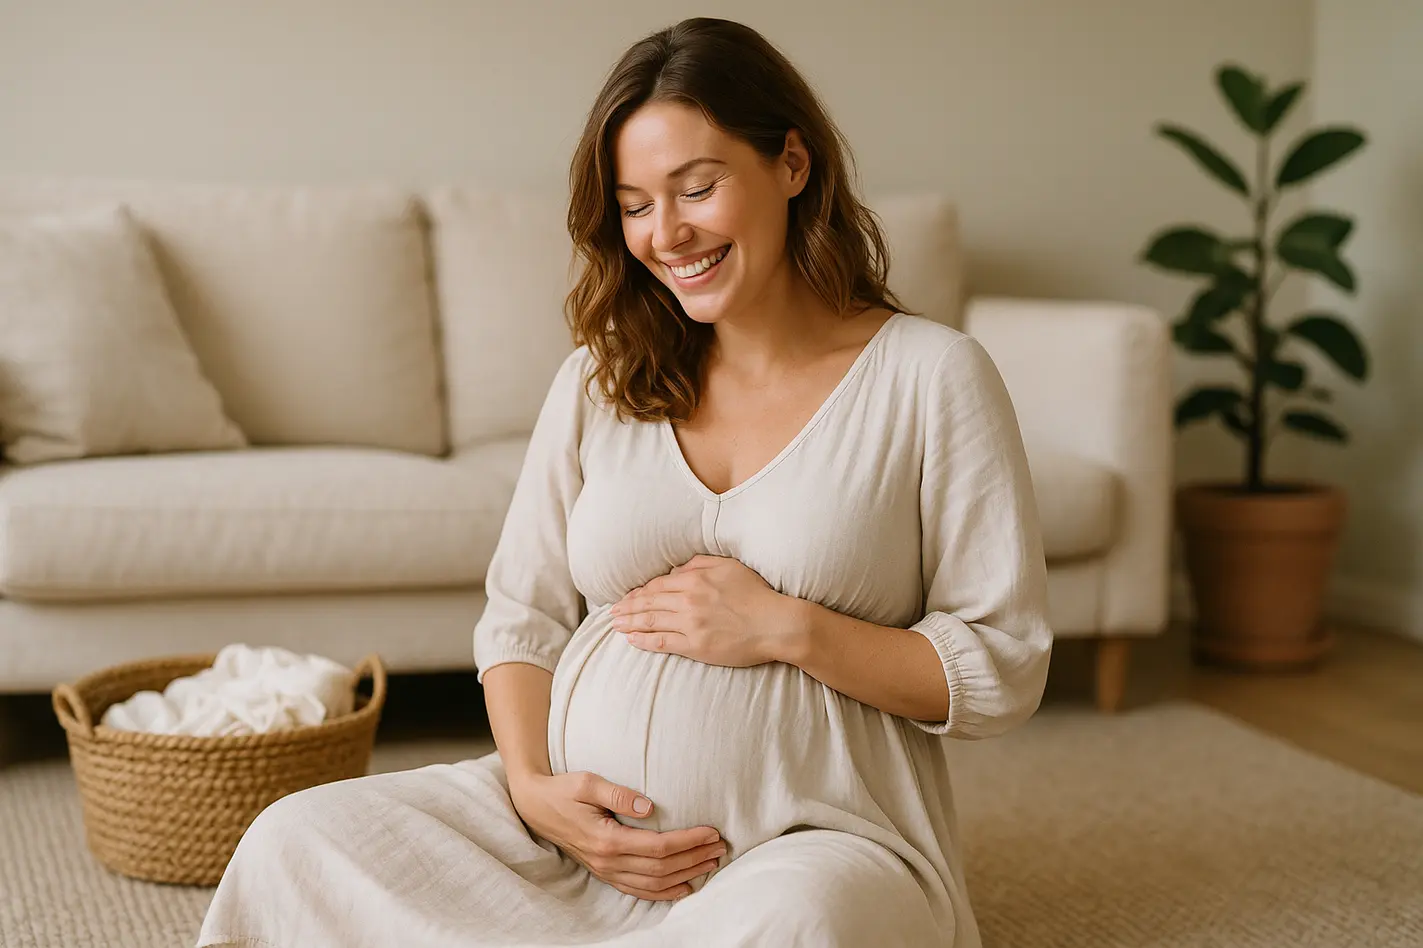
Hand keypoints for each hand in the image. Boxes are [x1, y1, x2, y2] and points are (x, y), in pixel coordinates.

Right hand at [507, 770, 725, 900]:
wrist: (535, 806)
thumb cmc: (563, 790)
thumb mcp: (587, 782)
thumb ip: (618, 793)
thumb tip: (649, 806)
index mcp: (606, 840)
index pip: (658, 847)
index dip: (688, 841)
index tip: (712, 832)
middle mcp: (607, 861)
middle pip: (661, 868)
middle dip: (695, 859)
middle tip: (721, 848)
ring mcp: (605, 871)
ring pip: (653, 884)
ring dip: (686, 876)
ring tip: (711, 864)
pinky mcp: (605, 872)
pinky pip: (638, 890)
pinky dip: (664, 892)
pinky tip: (684, 887)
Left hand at [610, 555, 794, 665]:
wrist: (776, 623)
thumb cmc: (756, 594)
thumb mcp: (728, 566)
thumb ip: (699, 564)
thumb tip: (676, 569)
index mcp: (695, 579)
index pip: (657, 584)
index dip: (639, 591)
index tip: (627, 596)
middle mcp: (688, 601)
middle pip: (649, 602)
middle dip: (627, 607)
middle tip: (612, 612)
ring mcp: (690, 625)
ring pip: (651, 622)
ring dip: (630, 623)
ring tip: (615, 625)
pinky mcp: (696, 646)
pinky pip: (662, 642)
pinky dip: (643, 641)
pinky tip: (631, 640)